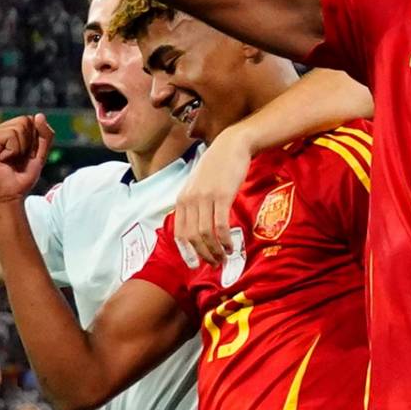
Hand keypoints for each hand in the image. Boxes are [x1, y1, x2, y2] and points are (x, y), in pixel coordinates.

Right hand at [0, 114, 54, 205]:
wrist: (10, 197)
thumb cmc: (22, 178)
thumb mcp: (39, 153)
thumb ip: (44, 134)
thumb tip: (39, 115)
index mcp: (2, 132)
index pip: (28, 120)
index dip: (33, 140)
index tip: (24, 156)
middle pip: (24, 120)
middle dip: (28, 143)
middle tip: (17, 159)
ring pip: (19, 127)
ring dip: (21, 148)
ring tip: (10, 161)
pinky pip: (12, 135)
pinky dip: (15, 150)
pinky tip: (4, 160)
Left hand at [174, 126, 251, 265]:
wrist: (232, 145)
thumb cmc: (217, 166)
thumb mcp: (198, 185)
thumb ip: (194, 203)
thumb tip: (197, 228)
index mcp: (182, 199)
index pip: (179, 233)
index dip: (187, 252)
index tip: (196, 264)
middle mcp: (190, 199)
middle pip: (191, 237)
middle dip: (203, 254)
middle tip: (215, 263)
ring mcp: (205, 197)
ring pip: (205, 234)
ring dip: (214, 250)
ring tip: (224, 257)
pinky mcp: (222, 196)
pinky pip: (220, 225)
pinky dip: (224, 240)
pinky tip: (231, 246)